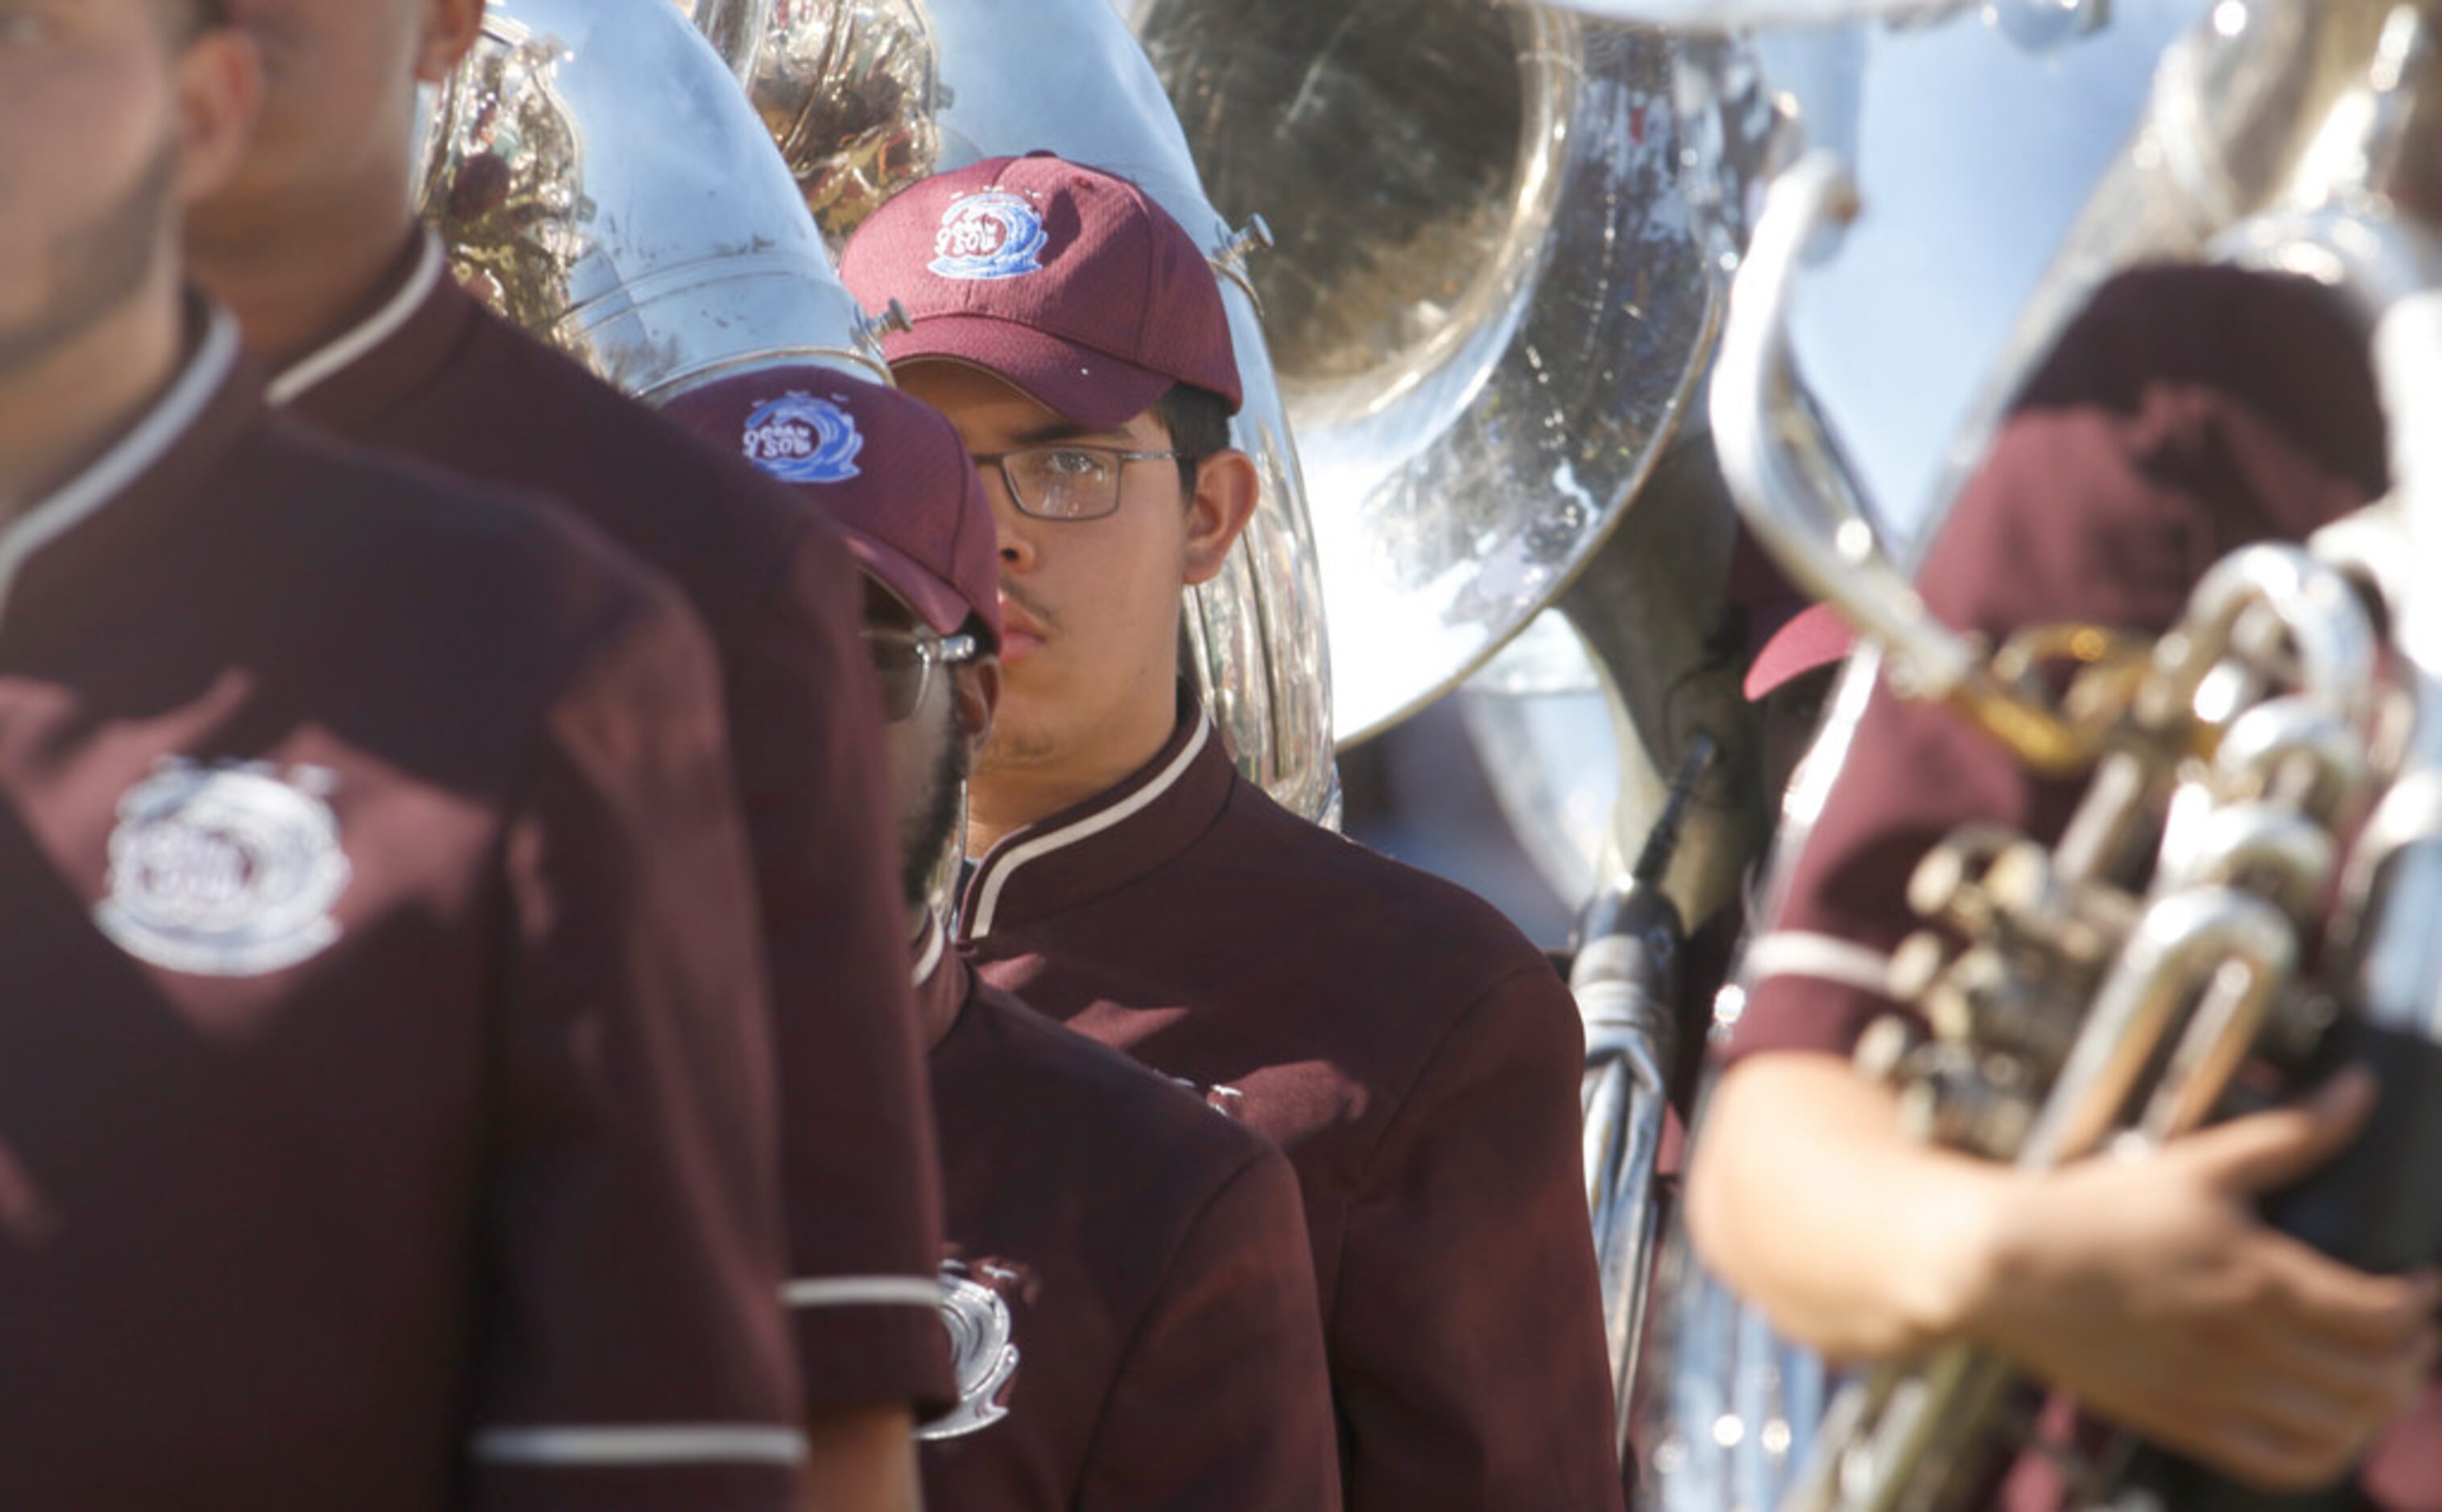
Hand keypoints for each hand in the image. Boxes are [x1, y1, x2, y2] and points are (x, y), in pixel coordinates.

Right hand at [1974, 1068, 2439, 1490]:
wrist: (2001, 1266)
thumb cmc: (2093, 1209)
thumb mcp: (2197, 1161)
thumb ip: (2291, 1134)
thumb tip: (2360, 1090)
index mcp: (2260, 1277)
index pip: (2387, 1314)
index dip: (2422, 1300)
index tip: (2420, 1283)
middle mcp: (2247, 1345)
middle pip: (2380, 1378)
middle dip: (2411, 1356)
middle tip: (2407, 1331)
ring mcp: (2215, 1393)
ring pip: (2343, 1428)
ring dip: (2378, 1406)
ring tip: (2375, 1376)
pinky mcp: (2183, 1423)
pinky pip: (2284, 1466)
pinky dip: (2326, 1455)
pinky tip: (2327, 1425)